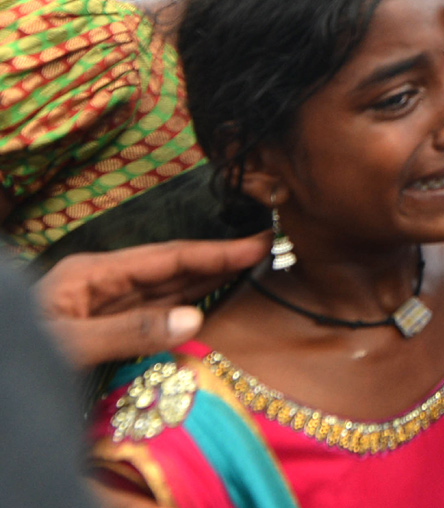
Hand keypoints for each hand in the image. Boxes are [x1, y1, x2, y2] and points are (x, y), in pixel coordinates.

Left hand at [34, 234, 269, 368]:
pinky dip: (181, 309)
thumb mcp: (70, 344)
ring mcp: (99, 307)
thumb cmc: (15, 352)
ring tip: (247, 271)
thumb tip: (195, 319)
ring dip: (203, 282)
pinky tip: (203, 306)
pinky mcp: (98, 331)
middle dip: (216, 260)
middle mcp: (100, 284)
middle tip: (266, 251)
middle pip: (170, 269)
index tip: (258, 243)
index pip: (168, 258)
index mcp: (92, 274)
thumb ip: (132, 331)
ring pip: (162, 291)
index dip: (215, 252)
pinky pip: (149, 315)